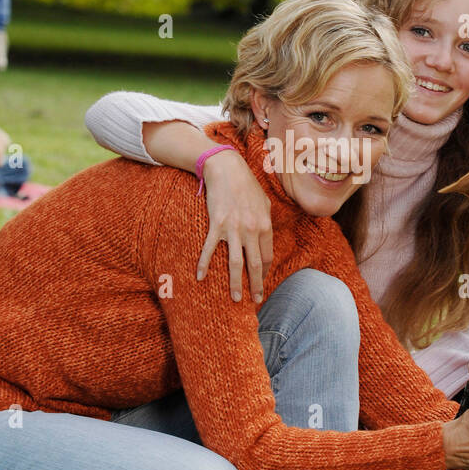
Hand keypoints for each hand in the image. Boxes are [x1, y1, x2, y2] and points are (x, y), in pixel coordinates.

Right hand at [200, 149, 273, 302]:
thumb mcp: (264, 201)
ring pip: (235, 263)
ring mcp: (233, 229)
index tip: (262, 283)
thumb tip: (268, 233)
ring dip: (235, 283)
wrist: (227, 169)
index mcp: (265, 226)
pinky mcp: (216, 225)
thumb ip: (267, 219)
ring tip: (235, 298)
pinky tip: (200, 277)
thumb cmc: (246, 185)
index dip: (265, 272)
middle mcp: (251, 230)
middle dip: (256, 286)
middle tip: (255, 301)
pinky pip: (209, 249)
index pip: (267, 256)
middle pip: (255, 265)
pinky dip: (204, 264)